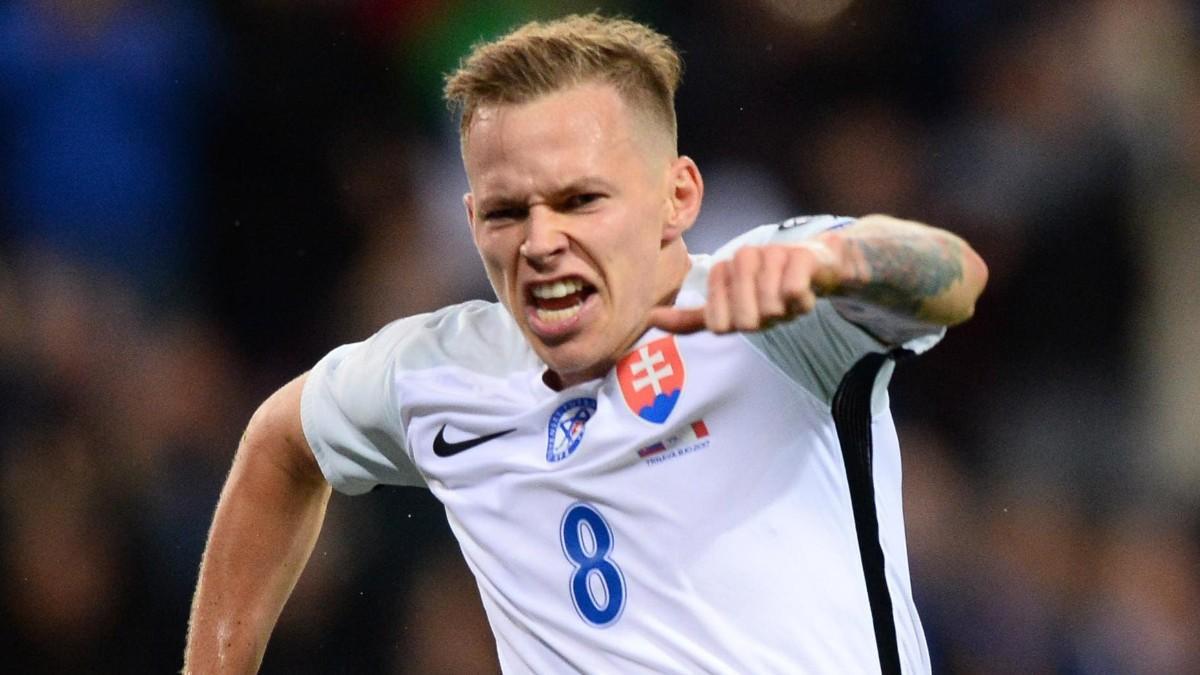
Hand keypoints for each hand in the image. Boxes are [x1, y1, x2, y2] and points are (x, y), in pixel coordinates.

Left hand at [649, 242, 840, 334]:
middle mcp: (746, 263)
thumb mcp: (730, 307)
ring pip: (767, 306)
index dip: (737, 330)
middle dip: (760, 322)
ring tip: (786, 296)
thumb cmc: (769, 288)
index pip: (716, 323)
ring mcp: (773, 257)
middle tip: (770, 305)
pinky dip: (798, 299)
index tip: (747, 311)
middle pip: (743, 320)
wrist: (818, 264)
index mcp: (725, 277)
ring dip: (782, 311)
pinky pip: (790, 291)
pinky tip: (803, 292)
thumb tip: (650, 319)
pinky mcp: (801, 259)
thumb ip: (691, 318)